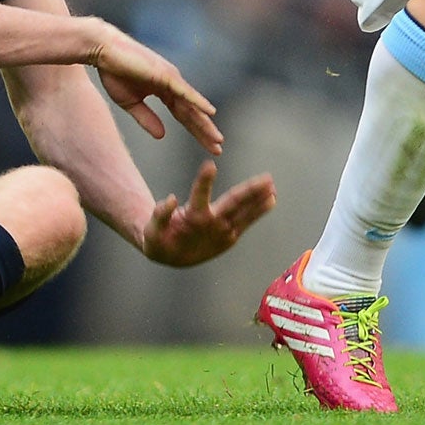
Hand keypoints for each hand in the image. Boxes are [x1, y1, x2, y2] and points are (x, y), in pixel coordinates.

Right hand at [90, 26, 222, 153]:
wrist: (103, 50)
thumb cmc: (114, 72)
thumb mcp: (130, 103)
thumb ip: (146, 119)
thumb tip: (162, 136)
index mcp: (164, 91)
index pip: (184, 115)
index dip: (196, 131)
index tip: (208, 147)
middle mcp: (172, 84)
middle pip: (192, 112)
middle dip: (205, 132)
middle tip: (218, 149)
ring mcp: (170, 77)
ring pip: (191, 105)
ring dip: (205, 123)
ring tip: (217, 139)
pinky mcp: (165, 74)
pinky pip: (184, 91)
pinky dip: (198, 101)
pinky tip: (210, 112)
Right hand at [139, 161, 276, 267]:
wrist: (173, 258)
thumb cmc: (160, 239)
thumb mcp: (152, 230)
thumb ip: (159, 215)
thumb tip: (170, 199)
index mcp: (193, 219)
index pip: (199, 196)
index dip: (204, 181)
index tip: (210, 165)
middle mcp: (212, 225)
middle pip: (233, 204)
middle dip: (251, 191)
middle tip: (266, 178)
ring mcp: (224, 232)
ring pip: (245, 212)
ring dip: (260, 199)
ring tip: (273, 186)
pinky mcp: (230, 237)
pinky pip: (247, 221)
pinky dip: (259, 211)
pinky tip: (271, 200)